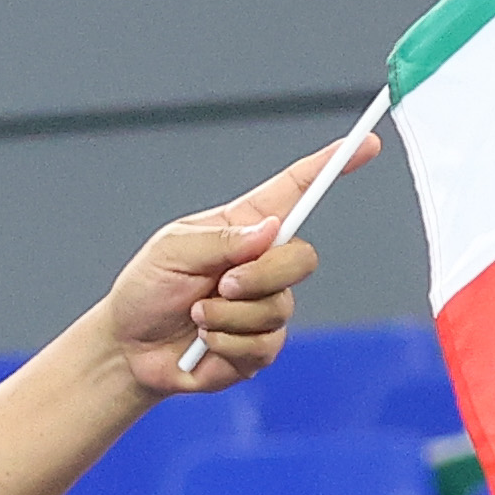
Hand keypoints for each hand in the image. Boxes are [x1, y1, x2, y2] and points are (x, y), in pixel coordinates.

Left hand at [103, 131, 362, 395]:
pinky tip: (204, 342)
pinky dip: (225, 342)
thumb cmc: (146, 290)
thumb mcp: (171, 251)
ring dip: (228, 315)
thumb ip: (220, 240)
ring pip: (278, 306)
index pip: (296, 191)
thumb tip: (270, 229)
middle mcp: (262, 263)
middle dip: (262, 274)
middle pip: (301, 258)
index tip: (365, 144)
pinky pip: (264, 343)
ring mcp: (265, 305)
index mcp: (244, 228)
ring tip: (196, 315)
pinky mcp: (260, 345)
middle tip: (223, 285)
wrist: (129, 349)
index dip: (330, 167)